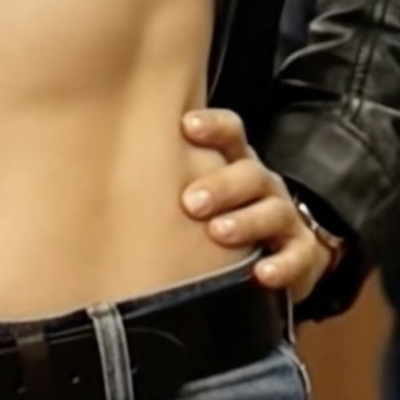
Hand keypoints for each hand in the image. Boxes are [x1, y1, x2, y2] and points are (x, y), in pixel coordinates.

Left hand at [180, 108, 342, 302]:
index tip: (187, 126)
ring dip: (246, 221)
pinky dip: (282, 265)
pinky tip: (261, 273)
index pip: (231, 133)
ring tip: (218, 233)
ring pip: (272, 211)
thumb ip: (166, 180)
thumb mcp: (201, 192)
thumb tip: (98, 177)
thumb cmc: (225, 216)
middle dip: (222, 184)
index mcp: (236, 163)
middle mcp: (262, 185)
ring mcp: (284, 217)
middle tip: (190, 201)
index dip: (213, 126)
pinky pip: (297, 256)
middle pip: (249, 172)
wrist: (283, 252)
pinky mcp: (301, 253)